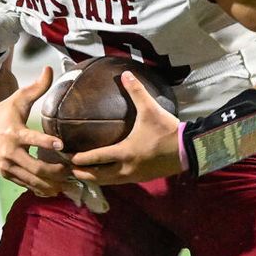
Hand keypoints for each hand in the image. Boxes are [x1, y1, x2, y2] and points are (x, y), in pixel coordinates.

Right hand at [0, 67, 70, 195]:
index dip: (46, 143)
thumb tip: (49, 68)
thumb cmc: (6, 111)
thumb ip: (37, 87)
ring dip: (52, 184)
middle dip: (56, 171)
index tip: (62, 145)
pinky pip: (26, 185)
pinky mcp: (7, 174)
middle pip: (35, 167)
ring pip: (32, 180)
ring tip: (70, 184)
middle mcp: (9, 152)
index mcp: (14, 132)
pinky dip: (41, 188)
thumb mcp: (19, 98)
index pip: (32, 139)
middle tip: (73, 171)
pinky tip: (56, 189)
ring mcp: (7, 166)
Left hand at [69, 71, 182, 185]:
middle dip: (83, 173)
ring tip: (83, 173)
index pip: (96, 158)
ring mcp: (134, 176)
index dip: (80, 159)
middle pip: (98, 176)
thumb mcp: (150, 109)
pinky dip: (108, 179)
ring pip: (109, 182)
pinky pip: (119, 181)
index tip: (67, 157)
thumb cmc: (166, 129)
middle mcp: (126, 168)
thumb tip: (125, 73)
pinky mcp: (142, 178)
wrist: (188, 149)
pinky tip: (106, 174)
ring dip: (95, 178)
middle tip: (69, 168)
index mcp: (124, 152)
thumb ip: (136, 91)